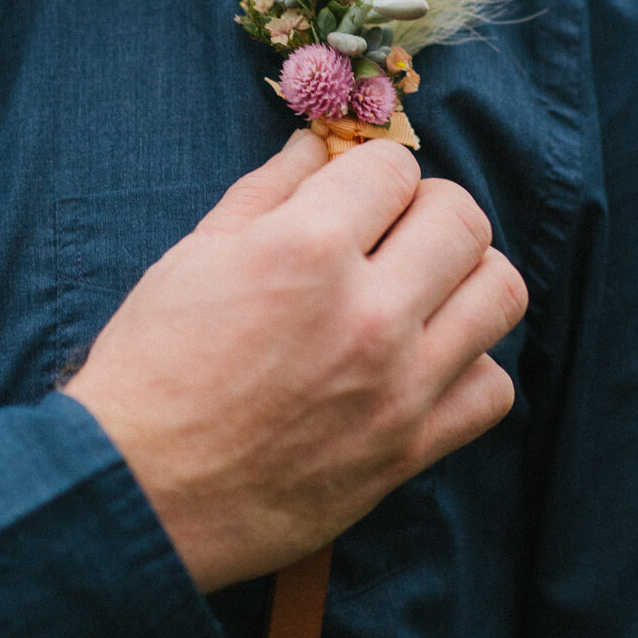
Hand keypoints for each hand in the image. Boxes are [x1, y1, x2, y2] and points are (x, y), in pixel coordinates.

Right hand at [62, 131, 525, 592]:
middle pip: (462, 218)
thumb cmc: (150, 370)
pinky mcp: (409, 448)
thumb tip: (313, 147)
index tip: (350, 195)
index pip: (392, 168)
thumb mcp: (192, 260)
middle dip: (424, 211)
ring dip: (463, 278)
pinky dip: (467, 368)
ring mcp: (399, 384)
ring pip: (500, 292)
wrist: (138, 490)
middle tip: (387, 235)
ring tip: (418, 292)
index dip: (367, 172)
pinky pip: (493, 387)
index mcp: (305, 249)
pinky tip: (420, 364)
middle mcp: (368, 312)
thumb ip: (264, 195)